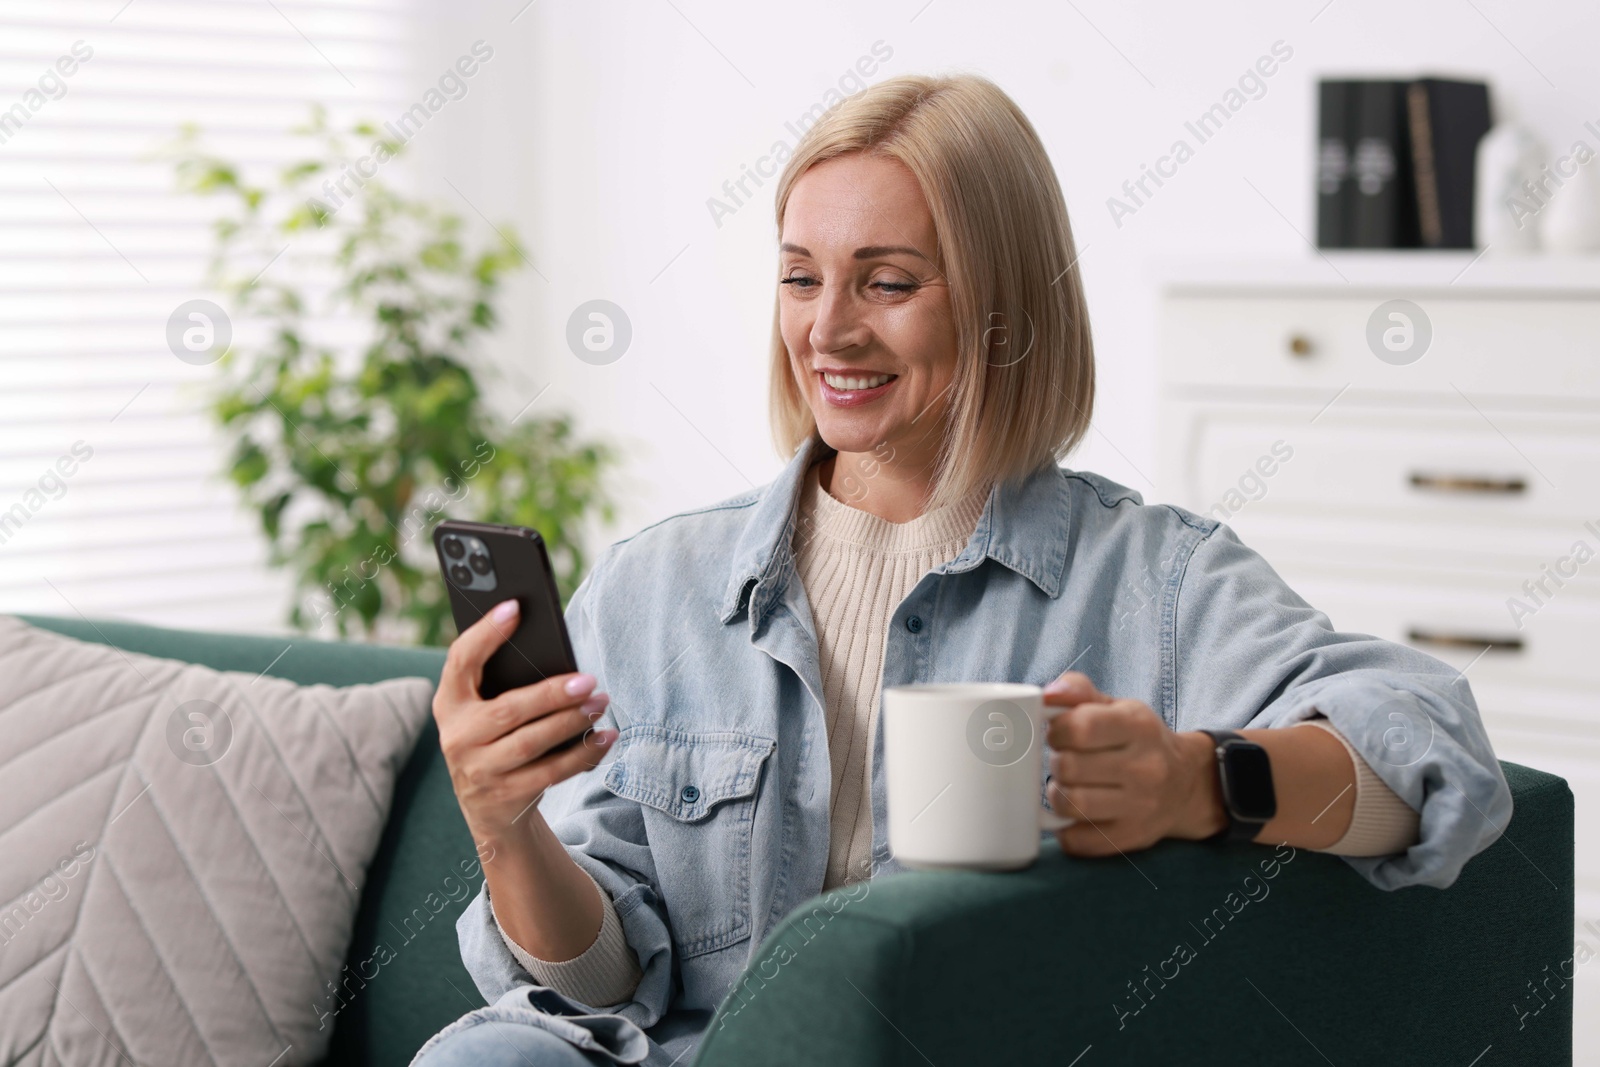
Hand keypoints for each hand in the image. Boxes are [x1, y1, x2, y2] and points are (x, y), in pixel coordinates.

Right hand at [433, 598, 616, 848]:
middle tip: (589, 680)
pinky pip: (551, 771)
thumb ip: (504, 683)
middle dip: (552, 693)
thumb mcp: (485, 712)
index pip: (460, 660)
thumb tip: (558, 656)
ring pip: (531, 742)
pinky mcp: (505, 797)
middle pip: (509, 709)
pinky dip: (583, 753)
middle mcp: (457, 737)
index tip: (515, 606)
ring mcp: (478, 770)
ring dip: (572, 721)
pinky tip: (605, 737)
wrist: (488, 809)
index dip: (485, 633)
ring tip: (601, 703)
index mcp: (448, 703)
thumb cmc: (496, 740)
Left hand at [1042, 672, 1224, 856]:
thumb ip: (1079, 691)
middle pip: (1068, 767)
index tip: (1058, 734)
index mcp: (1138, 726)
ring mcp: (1141, 807)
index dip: (1056, 731)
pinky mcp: (1132, 838)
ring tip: (1068, 786)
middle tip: (1065, 760)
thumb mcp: (1117, 707)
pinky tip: (1074, 815)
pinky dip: (1066, 830)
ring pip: (1070, 804)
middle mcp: (1145, 768)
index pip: (1080, 727)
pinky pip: (1079, 841)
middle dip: (1056, 762)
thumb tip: (1048, 696)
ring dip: (1058, 795)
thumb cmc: (1138, 741)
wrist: (1186, 783)